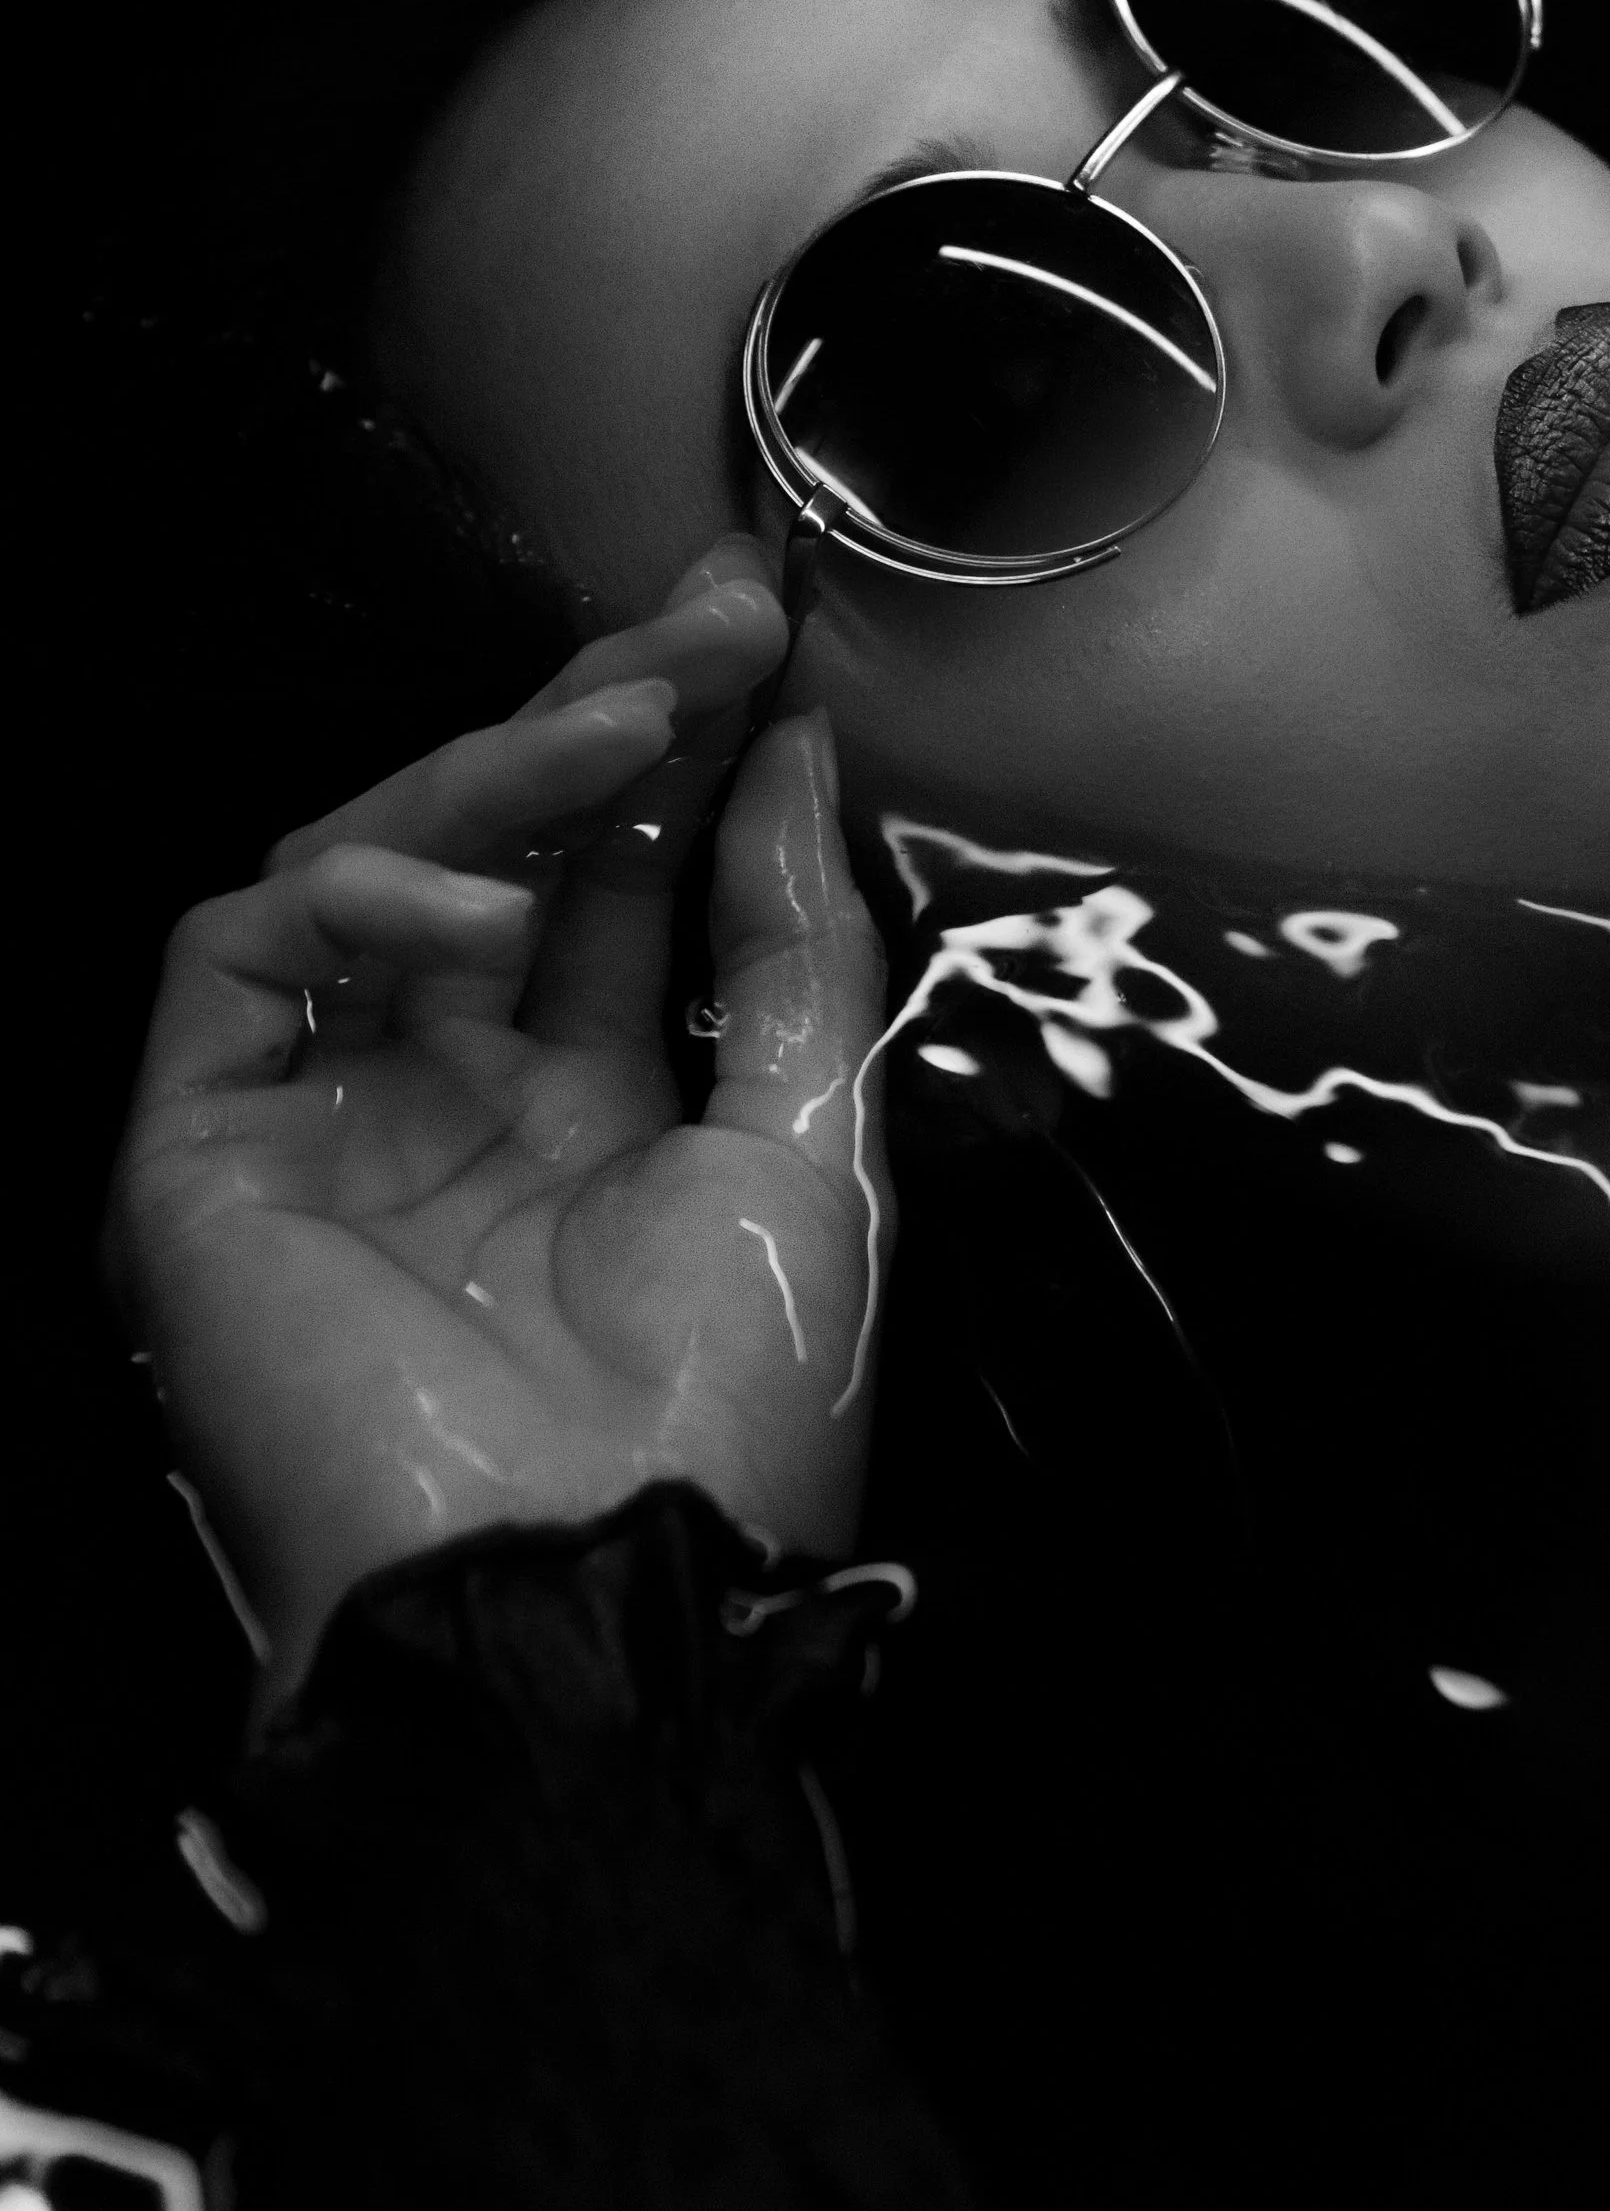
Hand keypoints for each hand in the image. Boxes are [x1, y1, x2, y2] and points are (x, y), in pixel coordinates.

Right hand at [105, 538, 891, 1711]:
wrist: (592, 1598)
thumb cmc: (721, 1407)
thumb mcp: (806, 1149)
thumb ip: (788, 950)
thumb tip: (796, 753)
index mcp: (582, 1120)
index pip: (611, 893)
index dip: (680, 758)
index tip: (762, 633)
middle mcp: (441, 1104)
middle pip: (496, 862)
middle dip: (598, 722)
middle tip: (705, 612)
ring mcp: (317, 1122)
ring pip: (362, 875)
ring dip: (498, 778)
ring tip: (627, 721)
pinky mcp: (202, 1150)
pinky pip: (234, 956)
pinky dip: (352, 894)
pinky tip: (473, 913)